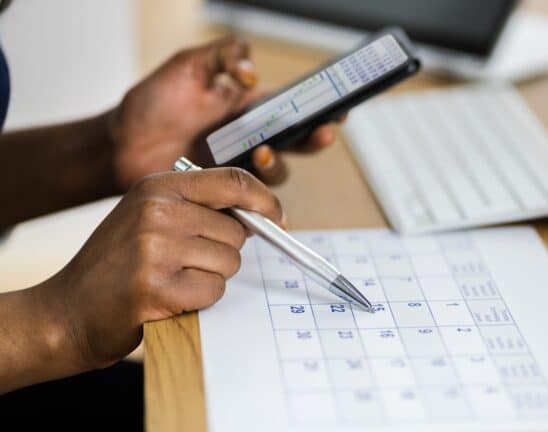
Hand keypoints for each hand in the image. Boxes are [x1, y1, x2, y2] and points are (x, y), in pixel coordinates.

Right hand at [36, 167, 281, 368]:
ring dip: (210, 278)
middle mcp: (157, 211)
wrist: (67, 310)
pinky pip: (214, 292)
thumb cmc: (116, 264)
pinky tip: (168, 298)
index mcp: (157, 186)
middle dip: (223, 252)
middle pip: (236, 231)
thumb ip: (199, 208)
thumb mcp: (149, 216)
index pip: (233, 181)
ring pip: (229, 263)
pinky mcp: (157, 288)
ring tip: (172, 279)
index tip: (278, 217)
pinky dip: (199, 301)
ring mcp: (155, 249)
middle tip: (186, 264)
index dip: (264, 200)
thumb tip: (258, 216)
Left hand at [110, 36, 338, 189]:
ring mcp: (237, 167)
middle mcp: (249, 137)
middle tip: (320, 133)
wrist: (119, 146)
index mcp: (247, 107)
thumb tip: (252, 71)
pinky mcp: (223, 192)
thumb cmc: (151, 103)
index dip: (317, 109)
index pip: (291, 107)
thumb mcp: (187, 66)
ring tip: (261, 153)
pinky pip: (251, 199)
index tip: (336, 108)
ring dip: (278, 163)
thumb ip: (223, 56)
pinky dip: (256, 197)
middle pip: (295, 141)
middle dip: (313, 138)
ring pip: (277, 171)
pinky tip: (249, 189)